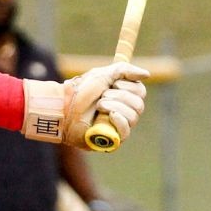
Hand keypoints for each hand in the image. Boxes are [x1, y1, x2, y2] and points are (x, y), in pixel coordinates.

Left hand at [23, 63, 148, 146]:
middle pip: (139, 105)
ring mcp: (118, 126)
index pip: (141, 92)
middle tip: (102, 96)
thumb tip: (146, 74)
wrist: (64, 106)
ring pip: (133, 117)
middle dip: (120, 96)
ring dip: (115, 106)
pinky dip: (119, 121)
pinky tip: (110, 115)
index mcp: (123, 97)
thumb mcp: (103, 75)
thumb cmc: (81, 91)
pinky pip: (126, 132)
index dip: (128, 86)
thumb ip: (124, 70)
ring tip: (99, 105)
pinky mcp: (111, 139)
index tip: (113, 83)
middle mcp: (124, 112)